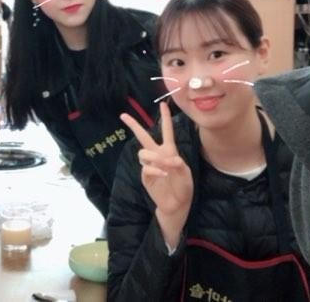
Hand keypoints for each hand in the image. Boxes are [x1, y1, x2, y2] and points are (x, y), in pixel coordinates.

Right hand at [120, 102, 192, 219]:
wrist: (177, 204)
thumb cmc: (183, 187)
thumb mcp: (186, 173)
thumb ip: (178, 164)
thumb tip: (167, 159)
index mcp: (170, 150)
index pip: (167, 131)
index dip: (165, 118)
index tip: (163, 105)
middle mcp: (158, 155)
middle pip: (143, 137)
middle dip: (133, 125)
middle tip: (123, 116)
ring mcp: (150, 165)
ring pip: (143, 152)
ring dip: (153, 156)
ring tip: (162, 164)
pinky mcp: (145, 176)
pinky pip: (146, 168)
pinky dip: (155, 170)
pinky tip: (163, 175)